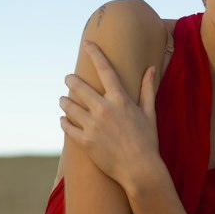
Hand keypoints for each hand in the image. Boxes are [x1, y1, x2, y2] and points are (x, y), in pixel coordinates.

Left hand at [59, 40, 160, 191]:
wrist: (140, 170)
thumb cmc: (147, 141)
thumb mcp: (149, 113)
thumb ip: (147, 89)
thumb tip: (151, 68)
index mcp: (120, 100)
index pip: (105, 69)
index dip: (95, 53)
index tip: (87, 43)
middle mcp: (104, 109)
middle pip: (79, 86)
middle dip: (71, 80)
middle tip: (68, 79)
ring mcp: (92, 126)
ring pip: (69, 106)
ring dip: (64, 101)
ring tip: (63, 100)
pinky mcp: (84, 141)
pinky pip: (67, 126)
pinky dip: (63, 121)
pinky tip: (64, 119)